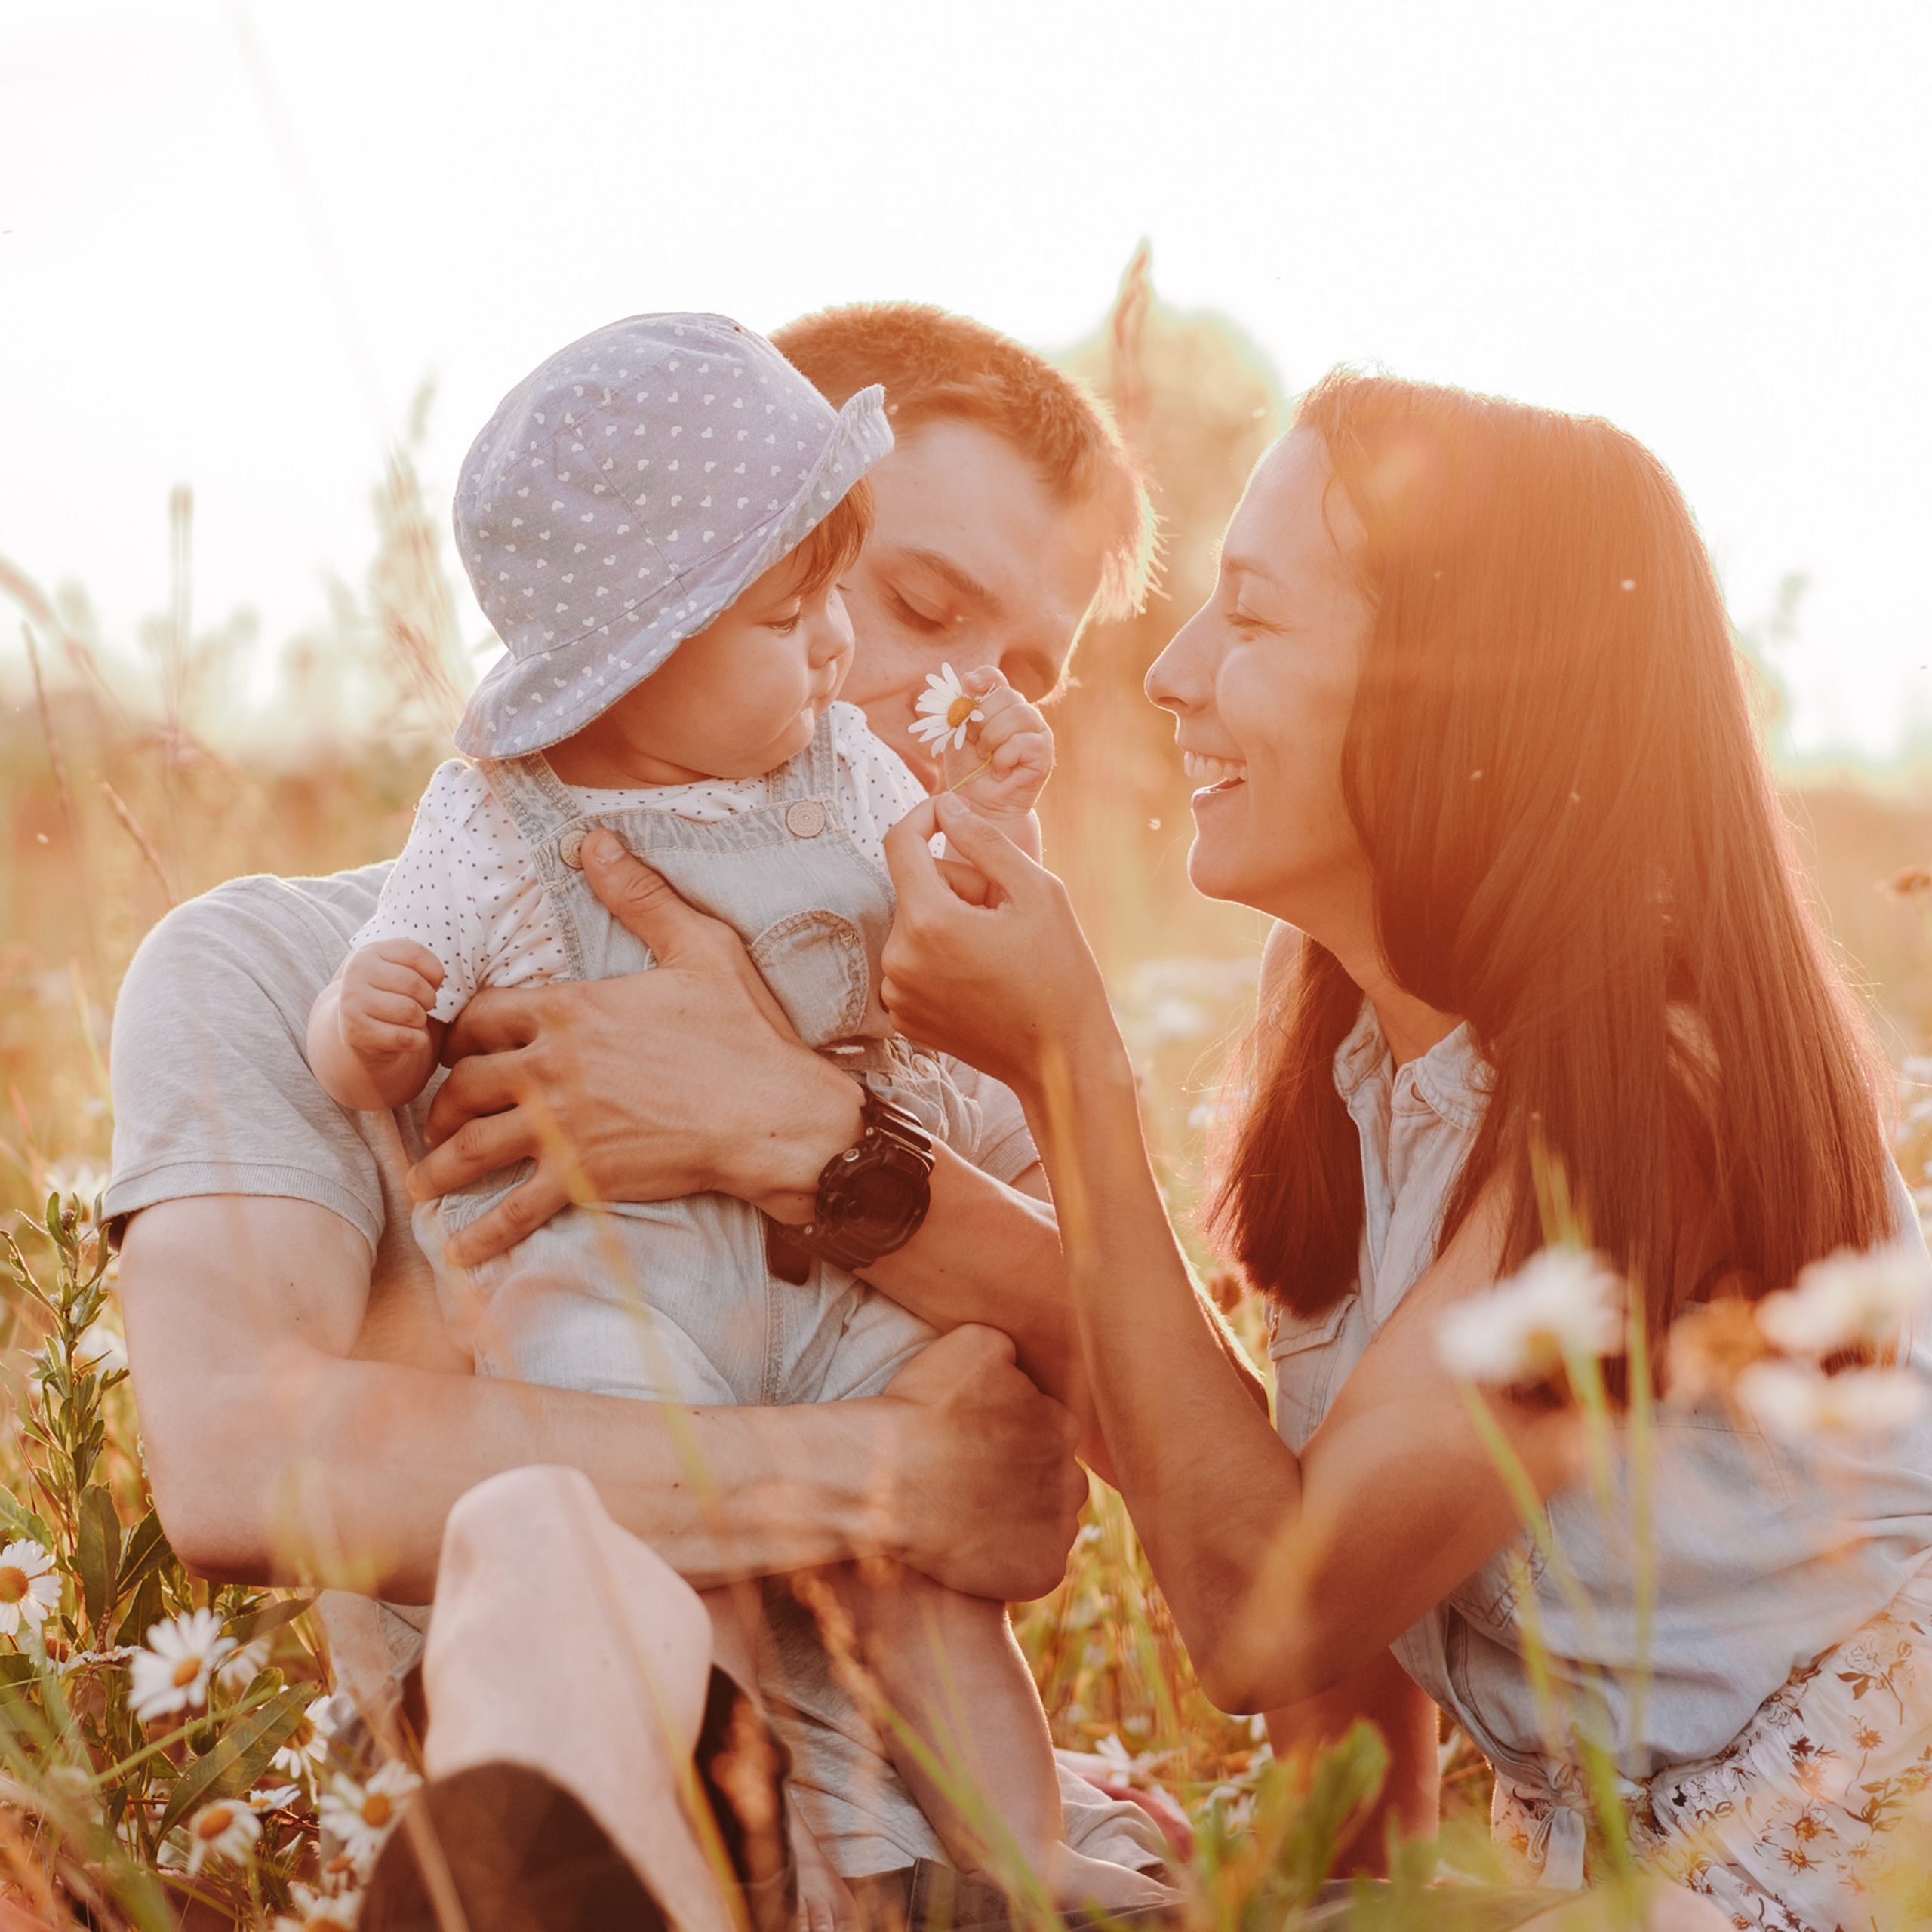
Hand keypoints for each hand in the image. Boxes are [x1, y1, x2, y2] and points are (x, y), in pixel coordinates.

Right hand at [338, 940, 443, 1065]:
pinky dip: (417, 1041)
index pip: (415, 953)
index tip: (433, 983)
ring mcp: (352, 1002)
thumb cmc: (394, 996)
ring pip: (409, 1012)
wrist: (362, 1031)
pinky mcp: (356, 1032)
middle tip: (424, 1006)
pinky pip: (404, 1038)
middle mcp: (357, 972)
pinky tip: (411, 1038)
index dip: (435, 972)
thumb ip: (419, 959)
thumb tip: (462, 939)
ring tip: (414, 1021)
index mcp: (371, 951)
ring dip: (421, 1021)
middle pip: (414, 984)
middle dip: (429, 999)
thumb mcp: (399, 970)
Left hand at [407, 830, 862, 1263]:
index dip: (462, 1033)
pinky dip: (481, 1234)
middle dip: (444, 1100)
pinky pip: (513, 1209)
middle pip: (463, 1081)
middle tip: (441, 1117)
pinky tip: (459, 1251)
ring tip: (423, 1184)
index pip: (481, 1016)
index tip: (459, 1049)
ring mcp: (561, 1125)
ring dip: (439, 1166)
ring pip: (470, 1145)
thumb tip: (596, 842)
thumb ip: (640, 896)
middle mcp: (551, 1066)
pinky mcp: (581, 1177)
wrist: (776, 1115)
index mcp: (571, 1010)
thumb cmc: (745, 1032)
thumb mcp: (700, 947)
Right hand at [876, 1325, 1084, 1599]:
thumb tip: (1021, 1365)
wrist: (888, 1481)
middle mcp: (1073, 1476)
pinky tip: (973, 1547)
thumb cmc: (921, 1409)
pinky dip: (1012, 1561)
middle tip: (974, 1480)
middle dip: (1024, 1476)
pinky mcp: (1043, 1572)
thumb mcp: (973, 1345)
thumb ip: (1011, 1352)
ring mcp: (1060, 1529)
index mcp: (1063, 1423)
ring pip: (1050, 1520)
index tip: (977, 1443)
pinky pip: (1038, 1566)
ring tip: (971, 1514)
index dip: (1013, 1435)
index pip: (1051, 1427)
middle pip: (1056, 1476)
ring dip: (1023, 1517)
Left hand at [879, 795, 1118, 1097]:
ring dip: (949, 920)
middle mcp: (899, 957)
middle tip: (1005, 911)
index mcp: (928, 921)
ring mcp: (897, 991)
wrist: (1060, 1058)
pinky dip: (941, 956)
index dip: (925, 816)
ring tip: (996, 948)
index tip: (951, 813)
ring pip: (915, 923)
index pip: (900, 842)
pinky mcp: (902, 1015)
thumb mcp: (1037, 890)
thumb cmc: (1060, 972)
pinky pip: (913, 959)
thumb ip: (985, 840)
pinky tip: (981, 976)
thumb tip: (946, 806)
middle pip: (915, 886)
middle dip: (957, 884)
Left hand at [938, 667, 1053, 822]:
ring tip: (985, 757)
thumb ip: (959, 708)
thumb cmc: (968, 770)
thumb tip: (966, 682)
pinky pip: (1023, 742)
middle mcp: (1021, 714)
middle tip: (974, 742)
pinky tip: (999, 771)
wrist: (978, 805)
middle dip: (982, 719)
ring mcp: (1037, 732)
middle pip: (1006, 694)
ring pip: (1018, 714)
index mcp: (999, 705)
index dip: (982, 677)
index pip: (994, 677)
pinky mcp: (1044, 753)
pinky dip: (1003, 758)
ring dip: (992, 738)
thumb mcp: (955, 735)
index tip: (968, 686)